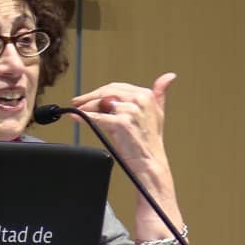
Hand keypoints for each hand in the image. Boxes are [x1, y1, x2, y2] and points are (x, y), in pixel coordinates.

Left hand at [72, 73, 191, 244]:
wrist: (149, 168)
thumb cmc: (149, 144)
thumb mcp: (157, 115)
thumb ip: (159, 95)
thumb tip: (169, 76)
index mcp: (147, 95)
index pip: (116, 87)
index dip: (98, 92)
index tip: (86, 97)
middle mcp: (140, 100)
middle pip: (106, 92)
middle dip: (89, 97)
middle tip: (76, 102)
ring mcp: (131, 111)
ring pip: (100, 104)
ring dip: (85, 108)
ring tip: (76, 111)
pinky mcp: (122, 123)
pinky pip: (97, 117)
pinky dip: (83, 117)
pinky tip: (75, 118)